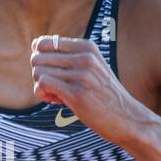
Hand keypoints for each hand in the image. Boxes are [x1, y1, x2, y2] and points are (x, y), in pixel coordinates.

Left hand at [29, 35, 145, 144]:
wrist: (126, 118)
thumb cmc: (103, 94)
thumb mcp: (92, 66)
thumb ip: (69, 56)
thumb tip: (35, 46)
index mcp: (87, 47)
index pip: (43, 43)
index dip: (40, 59)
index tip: (52, 72)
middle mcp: (85, 57)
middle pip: (37, 58)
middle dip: (39, 74)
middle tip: (54, 87)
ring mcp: (82, 75)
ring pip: (37, 72)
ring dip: (41, 87)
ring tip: (57, 95)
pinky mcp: (77, 94)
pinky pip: (42, 85)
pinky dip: (42, 94)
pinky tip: (56, 101)